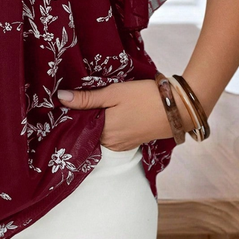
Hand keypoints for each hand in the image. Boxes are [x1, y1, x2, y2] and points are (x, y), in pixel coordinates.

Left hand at [57, 78, 191, 150]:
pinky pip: (111, 137)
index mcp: (103, 131)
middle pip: (88, 131)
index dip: (72, 113)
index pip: (77, 125)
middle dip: (83, 118)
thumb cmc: (144, 97)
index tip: (66, 101)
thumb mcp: (114, 92)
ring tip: (94, 105)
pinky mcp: (130, 144)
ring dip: (96, 122)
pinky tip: (110, 113)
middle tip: (80, 99)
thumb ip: (87, 98)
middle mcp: (109, 144)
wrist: (178, 108)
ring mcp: (120, 146)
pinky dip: (107, 127)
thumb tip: (60, 97)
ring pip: (99, 134)